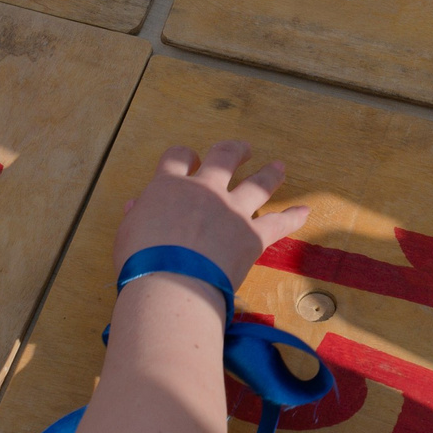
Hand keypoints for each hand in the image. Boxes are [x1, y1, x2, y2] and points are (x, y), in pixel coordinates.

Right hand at [114, 141, 310, 289]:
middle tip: (243, 148)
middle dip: (234, 150)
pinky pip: (278, 223)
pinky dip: (293, 217)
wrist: (171, 283)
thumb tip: (135, 206)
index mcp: (169, 187)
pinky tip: (305, 211)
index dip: (184, 155)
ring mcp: (232, 210)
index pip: (177, 158)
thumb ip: (136, 216)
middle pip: (223, 157)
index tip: (189, 159)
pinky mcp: (252, 235)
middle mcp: (204, 190)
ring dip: (270, 173)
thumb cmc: (140, 262)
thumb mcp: (128, 235)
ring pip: (258, 183)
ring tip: (280, 166)